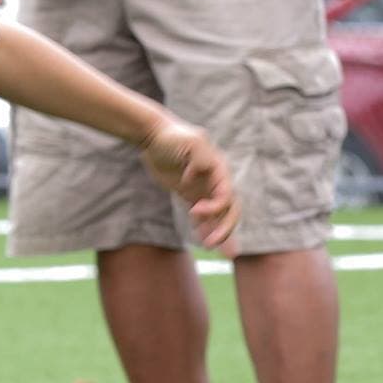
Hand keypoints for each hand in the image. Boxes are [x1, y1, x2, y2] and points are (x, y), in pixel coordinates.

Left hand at [137, 117, 239, 250]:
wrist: (153, 136)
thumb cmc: (172, 136)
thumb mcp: (190, 141)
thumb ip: (201, 157)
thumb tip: (198, 176)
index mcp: (218, 170)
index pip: (227, 196)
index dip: (215, 208)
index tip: (194, 210)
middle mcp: (215, 181)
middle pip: (229, 209)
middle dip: (223, 228)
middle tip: (210, 244)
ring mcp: (203, 187)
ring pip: (218, 215)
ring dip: (217, 231)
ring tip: (208, 246)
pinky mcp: (190, 193)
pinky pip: (203, 214)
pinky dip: (204, 226)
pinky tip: (200, 237)